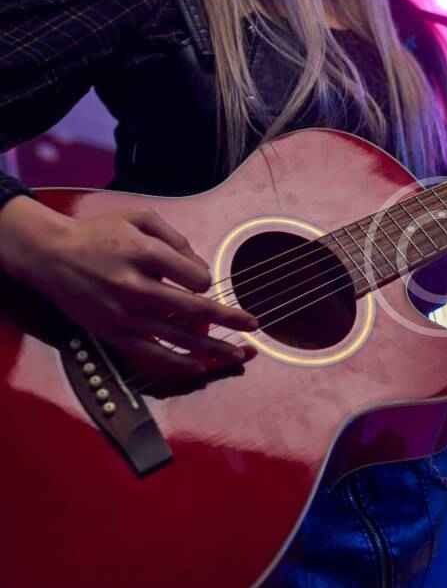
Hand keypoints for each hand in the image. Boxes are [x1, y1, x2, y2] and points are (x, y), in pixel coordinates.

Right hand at [0, 197, 257, 384]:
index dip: (207, 280)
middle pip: (194, 310)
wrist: (50, 255)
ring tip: (240, 354)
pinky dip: (179, 364)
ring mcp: (124, 315)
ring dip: (214, 348)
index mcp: (143, 255)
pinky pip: (152, 356)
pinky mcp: (113, 334)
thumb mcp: (139, 219)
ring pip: (178, 338)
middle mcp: (135, 287)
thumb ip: (176, 239)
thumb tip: (203, 270)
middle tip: (254, 323)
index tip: (204, 281)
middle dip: (230, 318)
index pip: (195, 276)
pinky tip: (201, 367)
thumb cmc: (100, 234)